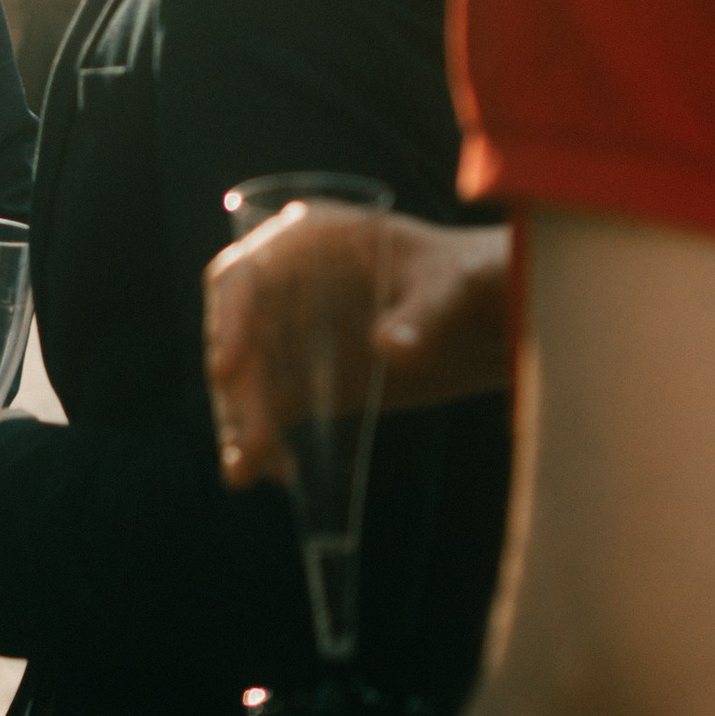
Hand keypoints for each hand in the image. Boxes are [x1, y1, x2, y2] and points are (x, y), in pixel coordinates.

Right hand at [205, 210, 512, 489]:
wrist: (488, 316)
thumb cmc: (471, 279)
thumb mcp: (456, 286)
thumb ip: (427, 312)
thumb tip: (391, 348)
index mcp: (308, 241)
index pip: (243, 274)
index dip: (229, 318)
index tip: (226, 366)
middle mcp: (285, 285)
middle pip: (239, 336)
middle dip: (240, 392)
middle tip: (250, 444)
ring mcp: (293, 335)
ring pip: (248, 380)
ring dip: (242, 424)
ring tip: (245, 473)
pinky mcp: (308, 380)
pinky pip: (272, 409)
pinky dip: (268, 440)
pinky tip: (278, 473)